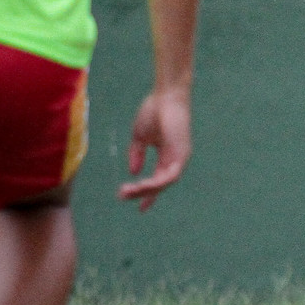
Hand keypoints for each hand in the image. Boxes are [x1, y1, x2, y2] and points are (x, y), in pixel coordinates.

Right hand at [119, 87, 191, 211]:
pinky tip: (143, 186)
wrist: (165, 96)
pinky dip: (157, 183)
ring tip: (127, 191)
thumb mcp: (140, 137)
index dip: (149, 194)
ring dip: (146, 190)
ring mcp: (180, 157)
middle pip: (160, 184)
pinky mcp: (181, 153)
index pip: (159, 179)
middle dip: (142, 193)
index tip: (140, 208)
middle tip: (123, 196)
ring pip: (164, 183)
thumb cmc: (154, 111)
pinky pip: (170, 175)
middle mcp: (176, 159)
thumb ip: (137, 155)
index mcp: (167, 155)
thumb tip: (134, 173)